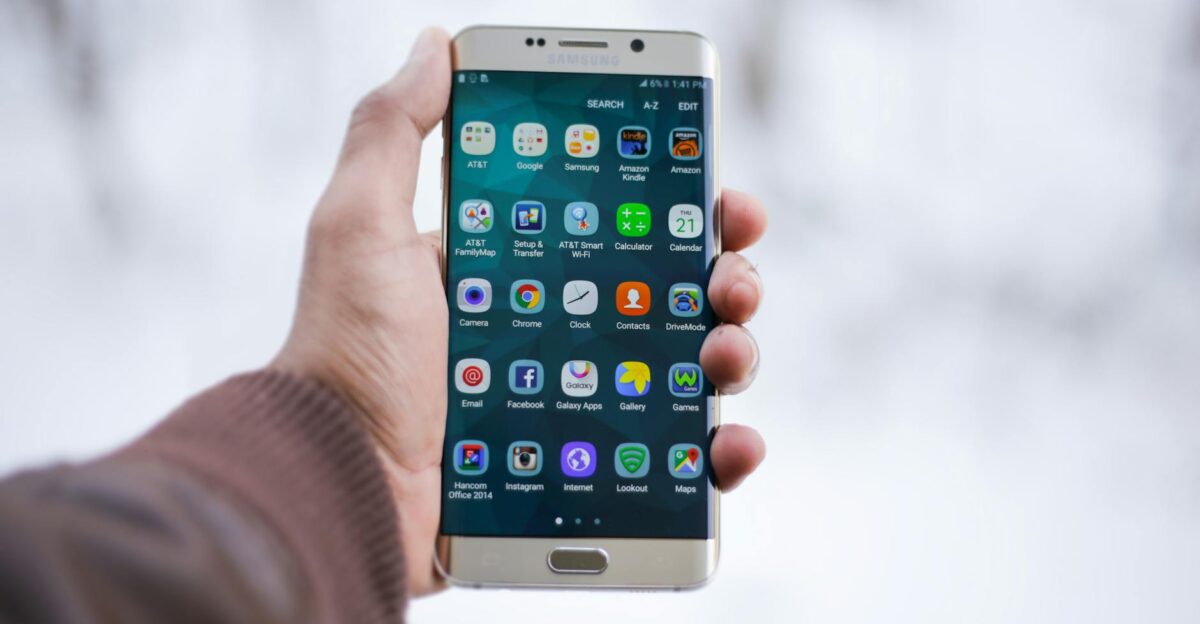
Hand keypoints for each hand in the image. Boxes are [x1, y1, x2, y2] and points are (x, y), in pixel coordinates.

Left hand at [272, 27, 766, 596]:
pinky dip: (719, 455)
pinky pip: (674, 464)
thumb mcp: (360, 227)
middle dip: (723, 276)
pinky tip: (731, 444)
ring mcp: (575, 403)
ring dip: (731, 353)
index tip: (719, 197)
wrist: (338, 485)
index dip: (680, 204)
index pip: (619, 223)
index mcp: (516, 270)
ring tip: (723, 356)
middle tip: (732, 280)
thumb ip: (392, 130)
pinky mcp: (586, 474)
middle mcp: (554, 332)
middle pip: (670, 293)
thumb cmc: (347, 356)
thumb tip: (435, 43)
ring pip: (686, 371)